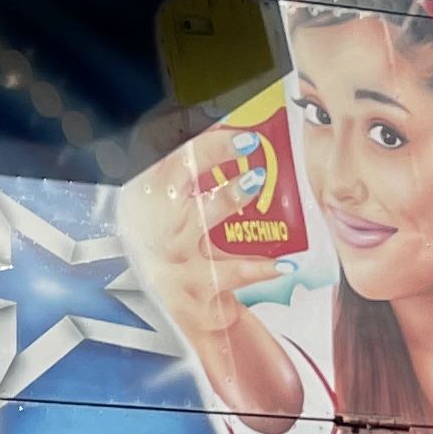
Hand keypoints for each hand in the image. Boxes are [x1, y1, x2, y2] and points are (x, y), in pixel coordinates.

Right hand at [114, 115, 264, 351]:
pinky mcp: (194, 291)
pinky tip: (284, 261)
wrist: (190, 314)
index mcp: (148, 202)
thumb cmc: (189, 251)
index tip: (223, 119)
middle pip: (171, 183)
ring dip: (224, 200)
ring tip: (254, 182)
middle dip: (204, 156)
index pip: (159, 158)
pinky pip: (229, 275)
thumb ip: (201, 174)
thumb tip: (238, 123)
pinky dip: (258, 267)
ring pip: (193, 226)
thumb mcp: (184, 211)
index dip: (187, 135)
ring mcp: (171, 261)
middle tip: (245, 142)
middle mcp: (152, 228)